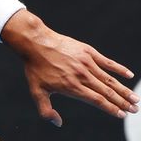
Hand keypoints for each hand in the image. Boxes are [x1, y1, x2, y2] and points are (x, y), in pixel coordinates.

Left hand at [3, 11, 138, 126]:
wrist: (35, 42)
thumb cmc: (35, 67)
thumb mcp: (36, 90)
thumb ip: (46, 109)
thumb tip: (57, 123)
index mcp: (72, 87)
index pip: (97, 101)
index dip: (110, 109)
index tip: (121, 115)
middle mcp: (82, 76)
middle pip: (107, 92)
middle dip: (122, 102)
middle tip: (134, 110)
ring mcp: (86, 63)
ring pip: (109, 79)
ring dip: (123, 90)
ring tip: (135, 98)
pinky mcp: (87, 51)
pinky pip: (107, 62)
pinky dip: (119, 69)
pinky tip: (129, 75)